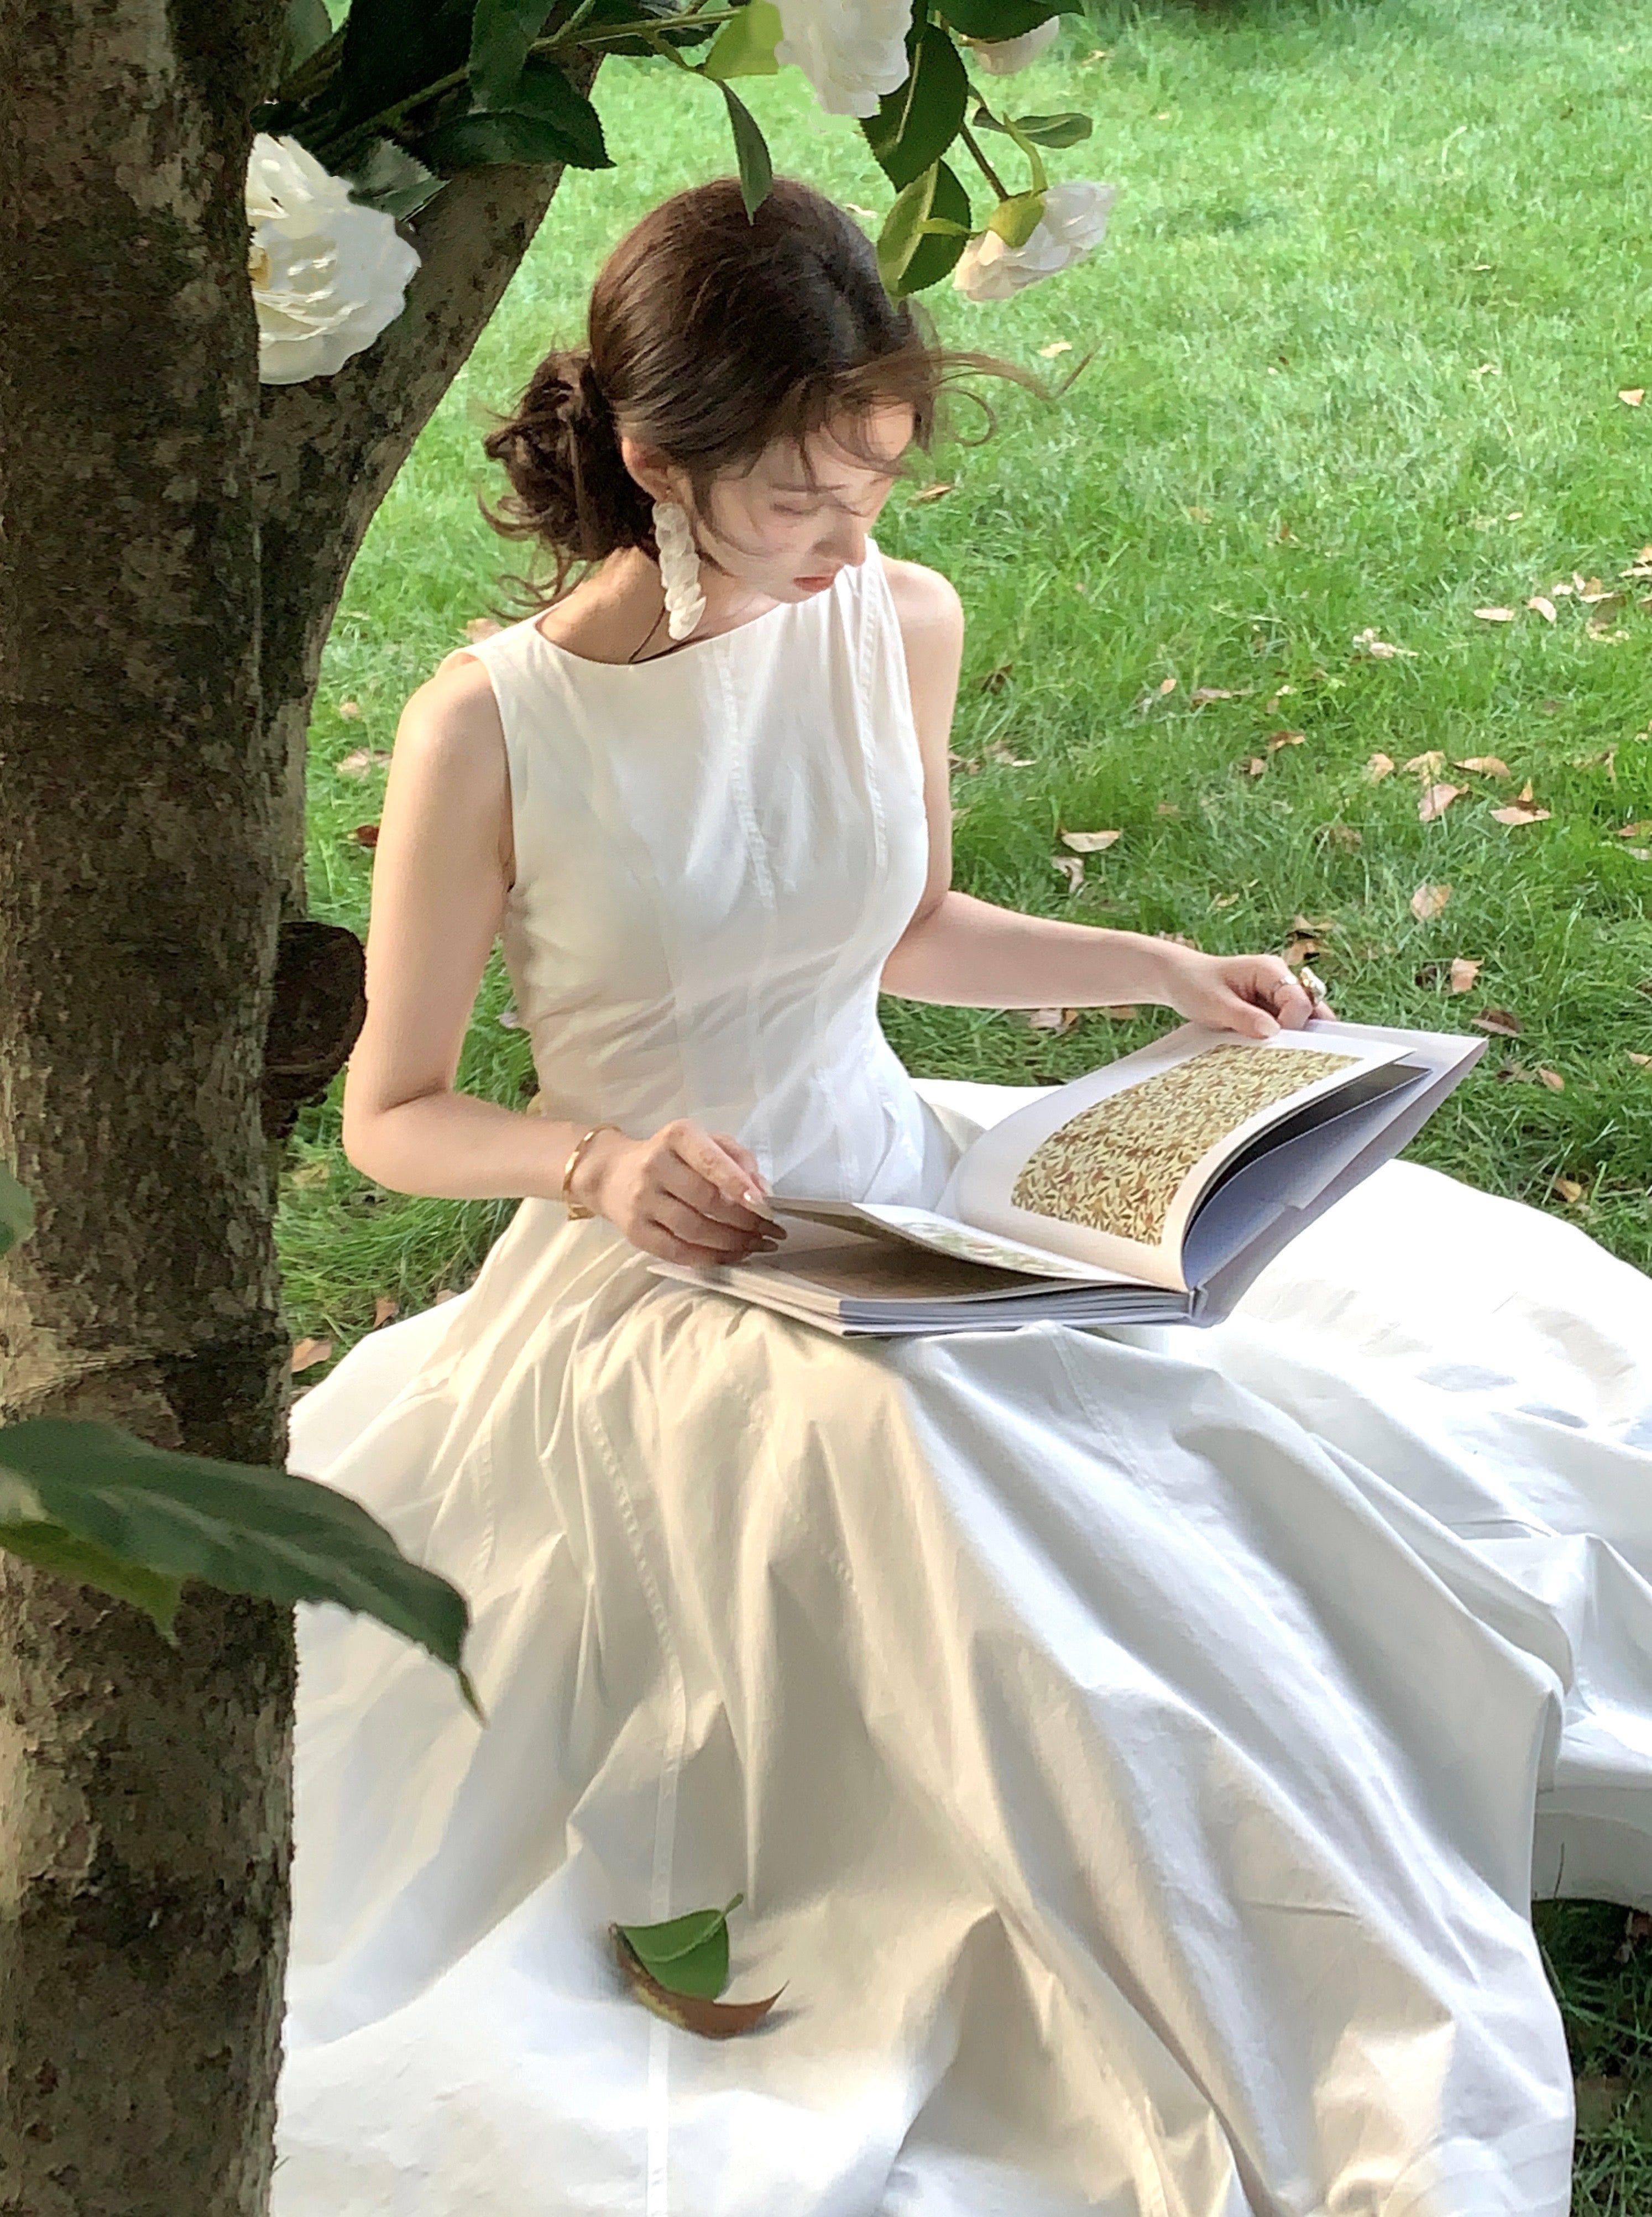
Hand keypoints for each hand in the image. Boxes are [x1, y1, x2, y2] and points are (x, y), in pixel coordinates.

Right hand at [575, 1118, 786, 1266]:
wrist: (613, 1174)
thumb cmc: (672, 1157)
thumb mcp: (706, 1143)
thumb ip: (739, 1160)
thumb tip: (763, 1193)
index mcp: (677, 1137)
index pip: (710, 1162)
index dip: (739, 1185)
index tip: (765, 1206)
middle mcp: (655, 1166)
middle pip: (706, 1201)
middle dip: (745, 1221)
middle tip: (770, 1232)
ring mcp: (642, 1201)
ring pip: (694, 1230)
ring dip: (732, 1243)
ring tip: (756, 1246)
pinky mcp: (635, 1231)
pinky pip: (677, 1252)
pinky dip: (709, 1258)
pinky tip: (730, 1256)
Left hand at [1154, 945, 1333, 1037]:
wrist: (1178, 979)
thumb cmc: (1194, 983)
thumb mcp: (1214, 1003)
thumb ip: (1243, 1017)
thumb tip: (1272, 1032)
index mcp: (1271, 970)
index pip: (1300, 1001)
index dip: (1292, 1025)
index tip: (1271, 1040)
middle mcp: (1281, 981)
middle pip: (1312, 1010)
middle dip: (1302, 1034)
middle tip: (1281, 1053)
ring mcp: (1278, 997)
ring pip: (1303, 1022)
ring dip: (1291, 1039)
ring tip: (1271, 1054)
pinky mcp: (1271, 1011)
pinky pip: (1286, 1028)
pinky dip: (1280, 1041)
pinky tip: (1265, 1052)